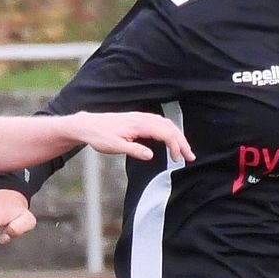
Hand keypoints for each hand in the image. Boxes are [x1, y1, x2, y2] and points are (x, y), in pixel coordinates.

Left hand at [59, 111, 193, 164]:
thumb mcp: (115, 147)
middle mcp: (142, 118)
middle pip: (169, 128)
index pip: (165, 133)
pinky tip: (170, 140)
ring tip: (183, 151)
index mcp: (139, 125)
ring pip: (166, 124)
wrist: (88, 125)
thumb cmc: (99, 136)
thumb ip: (134, 150)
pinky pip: (159, 123)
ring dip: (177, 137)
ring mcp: (141, 117)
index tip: (177, 159)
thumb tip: (151, 155)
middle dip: (182, 142)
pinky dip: (169, 131)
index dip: (175, 146)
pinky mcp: (138, 120)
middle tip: (190, 157)